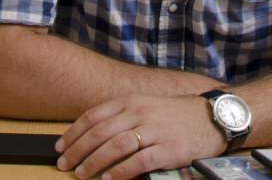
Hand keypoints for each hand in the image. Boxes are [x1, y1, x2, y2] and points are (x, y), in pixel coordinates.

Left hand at [54, 94, 225, 179]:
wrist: (210, 117)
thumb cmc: (175, 114)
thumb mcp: (145, 105)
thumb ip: (120, 117)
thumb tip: (92, 135)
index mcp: (131, 100)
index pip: (94, 116)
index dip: (74, 133)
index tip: (61, 146)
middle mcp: (140, 113)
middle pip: (100, 132)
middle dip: (78, 150)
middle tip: (64, 164)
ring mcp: (154, 130)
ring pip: (115, 146)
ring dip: (94, 162)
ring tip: (81, 173)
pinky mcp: (167, 149)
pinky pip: (138, 162)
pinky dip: (120, 171)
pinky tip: (108, 179)